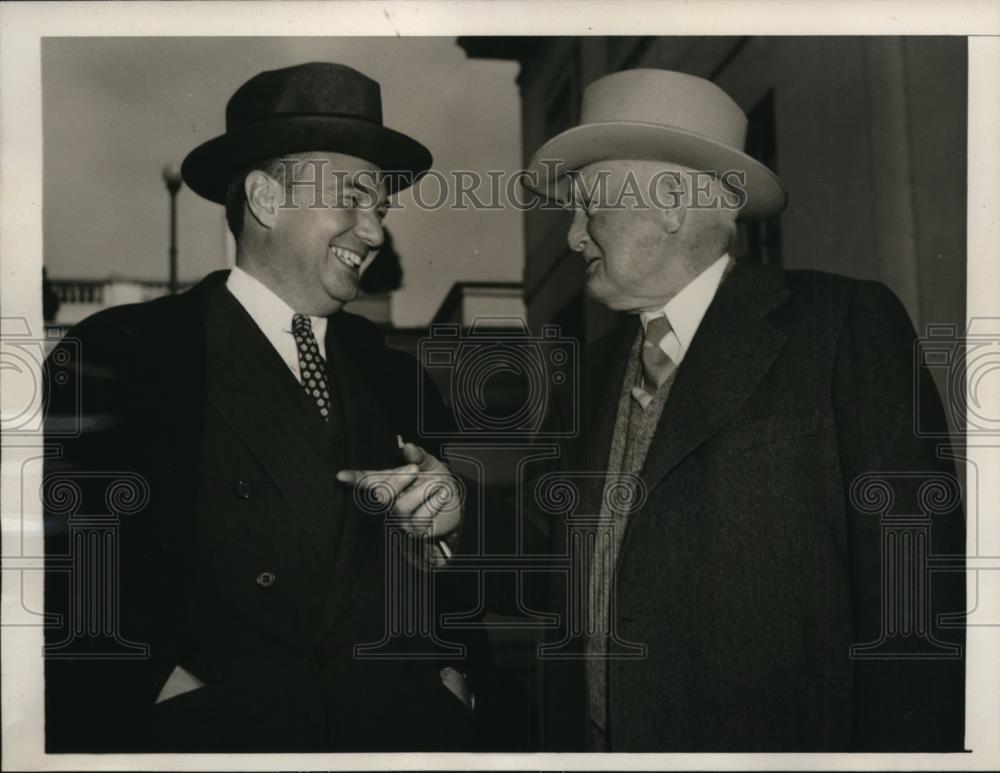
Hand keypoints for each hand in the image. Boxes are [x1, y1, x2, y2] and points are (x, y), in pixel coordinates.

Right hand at [336, 443, 463, 538]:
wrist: (458, 502)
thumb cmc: (437, 482)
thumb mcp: (430, 464)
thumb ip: (419, 456)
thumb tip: (408, 446)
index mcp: (392, 482)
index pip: (370, 480)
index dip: (354, 479)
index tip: (340, 476)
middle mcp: (392, 502)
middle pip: (382, 494)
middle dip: (398, 479)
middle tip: (415, 470)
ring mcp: (402, 519)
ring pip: (402, 505)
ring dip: (424, 490)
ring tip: (437, 487)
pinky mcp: (416, 531)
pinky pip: (422, 515)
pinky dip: (436, 502)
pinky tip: (441, 500)